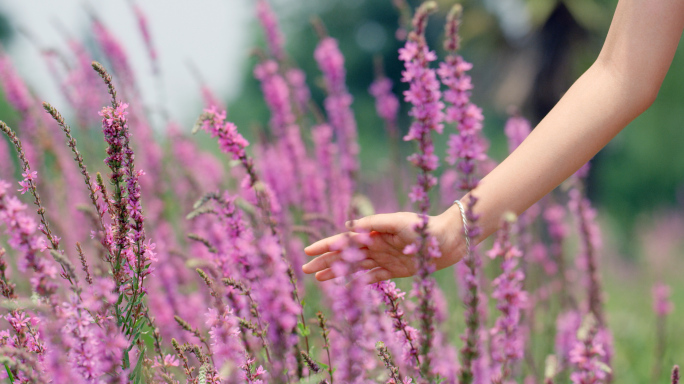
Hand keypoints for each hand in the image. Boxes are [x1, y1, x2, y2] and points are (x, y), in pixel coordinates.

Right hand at [302, 206, 465, 283]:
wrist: (447, 240)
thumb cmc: (422, 227)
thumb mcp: (396, 222)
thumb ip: (372, 224)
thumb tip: (348, 227)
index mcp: (372, 232)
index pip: (343, 240)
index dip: (325, 246)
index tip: (308, 251)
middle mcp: (375, 245)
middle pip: (345, 255)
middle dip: (325, 261)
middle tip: (305, 269)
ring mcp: (384, 258)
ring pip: (355, 267)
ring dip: (337, 272)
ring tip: (319, 278)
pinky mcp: (395, 270)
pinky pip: (373, 276)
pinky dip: (359, 280)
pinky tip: (346, 286)